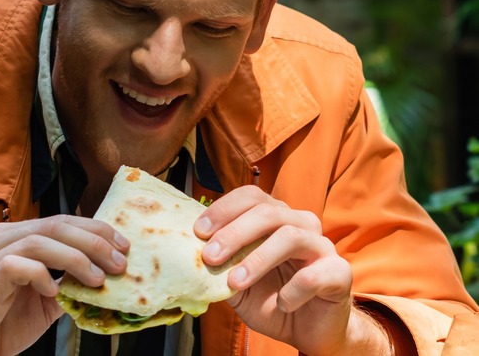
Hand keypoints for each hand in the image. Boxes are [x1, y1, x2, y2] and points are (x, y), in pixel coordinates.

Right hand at [0, 214, 128, 355]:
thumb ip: (67, 284)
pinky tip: (54, 290)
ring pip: (37, 241)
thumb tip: (105, 275)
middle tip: (118, 262)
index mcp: (11, 239)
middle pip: (53, 225)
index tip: (122, 245)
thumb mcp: (43, 303)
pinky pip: (14, 266)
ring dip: (75, 257)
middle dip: (93, 241)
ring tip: (97, 278)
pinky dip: (40, 274)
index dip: (94, 229)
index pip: (59, 222)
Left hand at [194, 186, 390, 355]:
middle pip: (269, 211)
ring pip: (290, 236)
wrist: (308, 330)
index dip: (224, 209)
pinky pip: (313, 275)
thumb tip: (188, 252)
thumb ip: (219, 265)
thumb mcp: (236, 282)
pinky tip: (282, 304)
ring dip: (257, 260)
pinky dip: (292, 291)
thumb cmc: (270, 299)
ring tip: (235, 282)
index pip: (251, 197)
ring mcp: (322, 246)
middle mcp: (300, 224)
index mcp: (275, 218)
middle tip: (210, 256)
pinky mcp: (339, 272)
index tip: (198, 231)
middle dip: (234, 232)